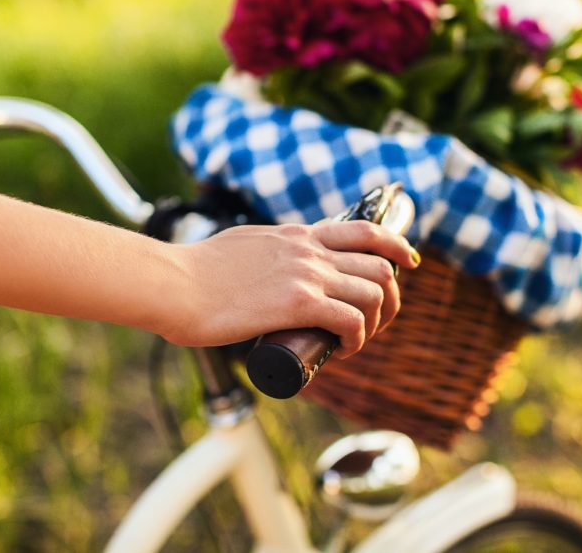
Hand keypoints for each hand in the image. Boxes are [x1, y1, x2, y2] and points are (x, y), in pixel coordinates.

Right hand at [171, 221, 419, 356]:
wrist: (172, 284)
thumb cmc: (194, 274)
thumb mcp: (242, 245)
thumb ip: (264, 251)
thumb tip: (267, 266)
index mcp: (297, 235)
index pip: (365, 230)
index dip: (397, 246)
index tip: (408, 263)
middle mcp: (308, 249)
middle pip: (380, 265)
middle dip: (390, 297)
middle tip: (375, 322)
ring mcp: (306, 274)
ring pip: (373, 292)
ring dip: (376, 322)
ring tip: (354, 342)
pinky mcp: (298, 303)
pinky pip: (352, 320)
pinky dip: (357, 339)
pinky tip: (343, 350)